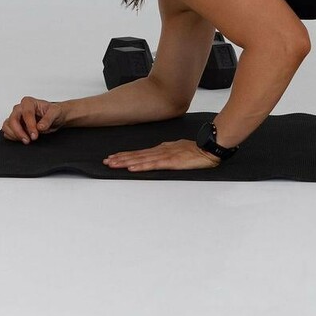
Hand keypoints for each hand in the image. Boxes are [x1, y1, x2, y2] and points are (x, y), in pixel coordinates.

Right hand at [3, 96, 69, 142]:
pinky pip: (7, 131)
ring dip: (14, 135)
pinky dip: (12, 136)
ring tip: (26, 140)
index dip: (30, 125)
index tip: (34, 135)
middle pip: (13, 119)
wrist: (54, 117)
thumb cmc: (54, 112)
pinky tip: (21, 139)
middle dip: (19, 131)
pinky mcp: (14, 124)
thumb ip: (48, 119)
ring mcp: (15, 116)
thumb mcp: (56, 113)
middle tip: (28, 140)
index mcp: (29, 102)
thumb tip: (40, 126)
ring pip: (7, 125)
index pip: (26, 113)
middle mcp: (20, 108)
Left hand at [103, 138, 222, 173]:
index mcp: (162, 149)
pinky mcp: (171, 162)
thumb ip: (168, 152)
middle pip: (137, 155)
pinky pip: (153, 165)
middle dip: (121, 158)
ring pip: (141, 159)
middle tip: (107, 161)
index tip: (114, 157)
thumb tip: (158, 154)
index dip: (126, 155)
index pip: (140, 152)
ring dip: (126, 162)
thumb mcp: (179, 149)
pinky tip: (132, 168)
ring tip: (113, 164)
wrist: (209, 148)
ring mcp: (165, 156)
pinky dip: (141, 166)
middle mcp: (160, 151)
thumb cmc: (197, 150)